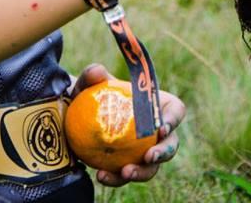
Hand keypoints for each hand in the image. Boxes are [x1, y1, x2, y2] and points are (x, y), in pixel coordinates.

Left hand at [68, 63, 184, 187]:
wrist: (75, 116)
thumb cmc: (90, 94)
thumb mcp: (88, 83)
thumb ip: (91, 75)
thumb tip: (98, 71)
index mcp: (155, 105)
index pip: (175, 110)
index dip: (173, 119)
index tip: (160, 127)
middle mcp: (155, 132)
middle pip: (171, 145)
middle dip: (163, 153)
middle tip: (148, 156)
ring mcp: (143, 151)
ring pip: (152, 167)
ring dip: (142, 172)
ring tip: (125, 172)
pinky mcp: (128, 165)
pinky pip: (127, 175)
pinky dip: (116, 178)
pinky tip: (101, 176)